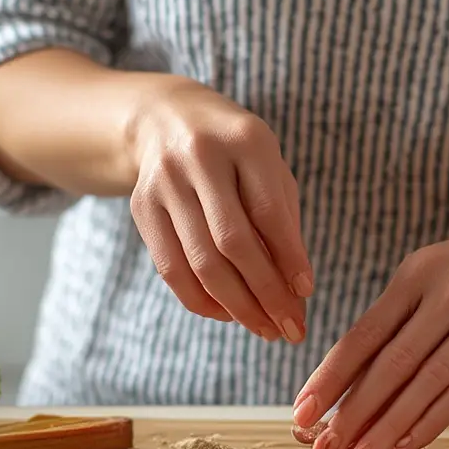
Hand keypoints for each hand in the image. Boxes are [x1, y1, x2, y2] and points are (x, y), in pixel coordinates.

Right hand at [128, 77, 310, 341]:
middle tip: (290, 329)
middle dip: (265, 294)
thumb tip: (296, 294)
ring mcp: (165, 182)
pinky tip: (227, 314)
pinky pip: (171, 269)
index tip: (306, 294)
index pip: (269, 212)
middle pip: (232, 243)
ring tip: (264, 328)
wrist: (167, 119)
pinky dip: (202, 300)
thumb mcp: (270, 170)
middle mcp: (200, 157)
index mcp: (245, 140)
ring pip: (200, 263)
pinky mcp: (142, 206)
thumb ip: (284, 224)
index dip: (289, 259)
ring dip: (237, 306)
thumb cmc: (237, 155)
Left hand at [292, 218, 448, 448]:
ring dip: (392, 425)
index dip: (332, 376)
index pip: (366, 334)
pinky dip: (433, 419)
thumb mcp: (418, 288)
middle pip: (397, 362)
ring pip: (433, 382)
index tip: (303, 413)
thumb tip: (338, 401)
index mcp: (417, 274)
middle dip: (358, 410)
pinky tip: (405, 442)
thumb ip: (386, 337)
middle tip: (327, 447)